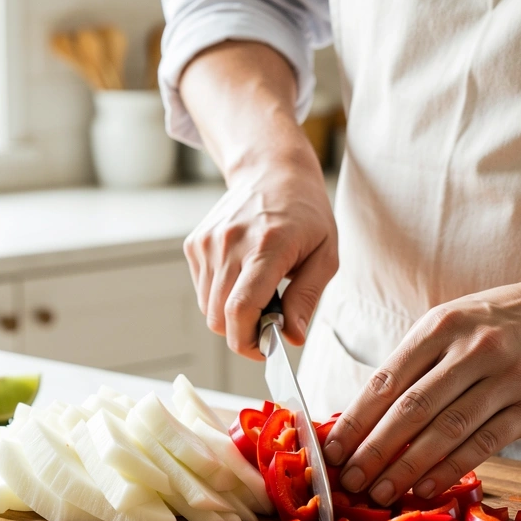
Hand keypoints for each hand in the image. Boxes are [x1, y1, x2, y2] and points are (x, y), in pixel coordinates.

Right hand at [184, 157, 338, 358]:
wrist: (271, 171)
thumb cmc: (305, 213)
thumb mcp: (325, 254)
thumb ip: (307, 298)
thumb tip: (292, 337)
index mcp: (267, 246)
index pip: (241, 309)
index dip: (248, 341)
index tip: (265, 349)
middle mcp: (230, 244)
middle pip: (218, 317)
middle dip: (241, 333)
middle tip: (268, 323)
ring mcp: (207, 243)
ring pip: (208, 308)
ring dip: (231, 314)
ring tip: (258, 292)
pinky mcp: (194, 244)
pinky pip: (202, 290)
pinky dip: (220, 295)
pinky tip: (242, 275)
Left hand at [322, 272, 520, 505]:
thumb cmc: (495, 323)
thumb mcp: (449, 324)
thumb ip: (412, 364)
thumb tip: (362, 417)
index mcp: (440, 326)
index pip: (387, 380)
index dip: (356, 420)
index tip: (331, 451)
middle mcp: (472, 349)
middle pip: (412, 409)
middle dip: (375, 450)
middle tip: (349, 480)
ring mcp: (506, 378)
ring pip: (447, 430)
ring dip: (408, 467)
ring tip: (380, 492)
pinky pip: (484, 443)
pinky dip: (451, 469)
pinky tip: (425, 487)